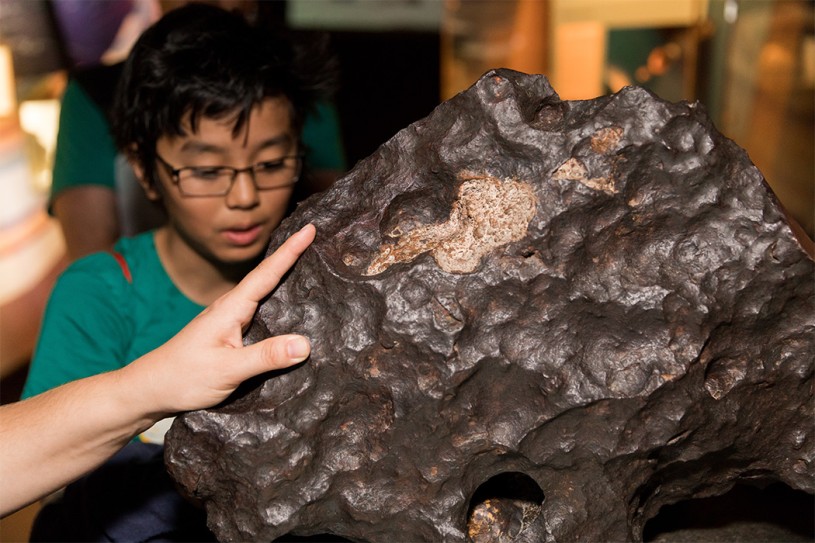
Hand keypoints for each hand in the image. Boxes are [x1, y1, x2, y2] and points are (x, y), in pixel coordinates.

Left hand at [123, 224, 316, 415]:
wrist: (150, 389)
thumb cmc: (183, 377)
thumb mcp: (227, 370)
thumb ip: (266, 356)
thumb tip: (305, 344)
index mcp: (230, 309)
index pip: (266, 274)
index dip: (290, 251)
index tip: (311, 228)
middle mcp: (231, 308)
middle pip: (267, 276)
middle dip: (291, 255)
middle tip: (317, 236)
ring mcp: (230, 321)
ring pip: (263, 292)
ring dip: (285, 276)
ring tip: (310, 262)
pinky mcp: (230, 334)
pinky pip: (261, 311)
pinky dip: (278, 300)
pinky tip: (290, 306)